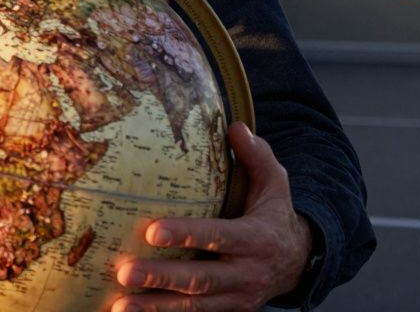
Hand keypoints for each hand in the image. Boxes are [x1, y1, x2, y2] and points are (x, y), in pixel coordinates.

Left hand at [111, 122, 312, 311]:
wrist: (299, 261)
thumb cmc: (274, 214)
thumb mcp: (275, 183)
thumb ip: (257, 156)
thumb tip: (235, 126)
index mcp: (257, 239)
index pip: (218, 237)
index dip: (187, 235)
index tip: (153, 231)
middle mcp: (247, 273)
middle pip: (200, 279)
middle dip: (161, 278)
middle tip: (125, 273)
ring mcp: (236, 298)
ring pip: (194, 306)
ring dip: (156, 307)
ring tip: (121, 305)